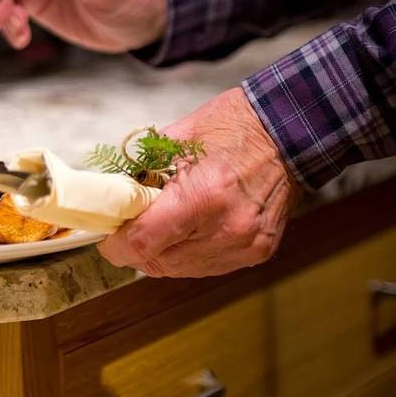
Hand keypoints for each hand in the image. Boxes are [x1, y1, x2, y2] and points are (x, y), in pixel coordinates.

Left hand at [98, 88, 301, 277]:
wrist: (288, 133)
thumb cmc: (232, 127)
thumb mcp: (176, 139)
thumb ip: (140, 173)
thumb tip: (111, 196)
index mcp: (202, 196)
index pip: (142, 243)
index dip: (116, 245)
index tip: (107, 236)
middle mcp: (225, 229)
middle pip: (157, 262)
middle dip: (135, 248)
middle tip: (129, 226)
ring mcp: (243, 245)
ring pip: (179, 270)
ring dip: (161, 253)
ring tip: (161, 224)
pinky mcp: (256, 252)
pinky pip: (205, 266)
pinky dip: (187, 253)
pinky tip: (187, 230)